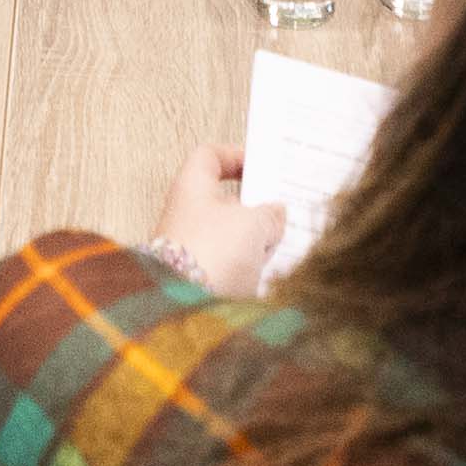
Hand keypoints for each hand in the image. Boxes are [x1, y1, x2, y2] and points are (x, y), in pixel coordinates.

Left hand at [152, 144, 289, 300]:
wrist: (187, 309)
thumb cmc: (212, 255)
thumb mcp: (254, 223)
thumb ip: (269, 214)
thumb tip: (275, 214)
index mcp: (191, 188)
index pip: (209, 156)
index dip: (236, 156)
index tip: (260, 166)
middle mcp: (186, 216)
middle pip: (225, 201)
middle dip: (255, 208)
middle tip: (279, 213)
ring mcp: (191, 249)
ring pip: (231, 236)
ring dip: (255, 241)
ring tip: (276, 247)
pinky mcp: (200, 279)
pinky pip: (230, 265)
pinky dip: (249, 267)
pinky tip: (266, 274)